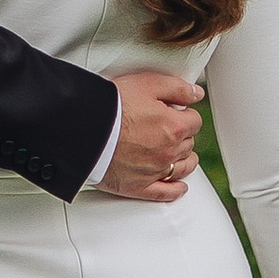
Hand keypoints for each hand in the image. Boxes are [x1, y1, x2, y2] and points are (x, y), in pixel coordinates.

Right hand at [98, 69, 204, 200]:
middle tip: (168, 127)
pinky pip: (165, 193)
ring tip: (177, 152)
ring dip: (183, 159)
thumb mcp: (147, 84)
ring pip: (182, 168)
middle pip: (188, 144)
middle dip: (181, 134)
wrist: (83, 130)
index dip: (184, 113)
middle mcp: (169, 152)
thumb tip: (195, 94)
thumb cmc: (110, 106)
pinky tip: (178, 186)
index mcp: (174, 127)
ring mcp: (155, 171)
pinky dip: (174, 190)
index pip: (194, 121)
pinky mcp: (139, 187)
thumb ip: (177, 88)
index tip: (176, 111)